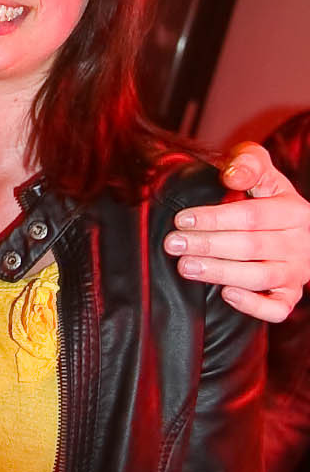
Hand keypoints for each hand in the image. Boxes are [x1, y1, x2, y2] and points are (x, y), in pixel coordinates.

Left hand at [163, 143, 309, 321]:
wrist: (292, 226)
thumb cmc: (266, 196)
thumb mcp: (263, 171)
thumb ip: (249, 162)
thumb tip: (232, 177)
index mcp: (294, 211)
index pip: (252, 216)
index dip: (214, 218)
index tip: (181, 220)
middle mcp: (300, 243)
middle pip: (251, 246)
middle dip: (207, 245)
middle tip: (174, 244)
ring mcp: (298, 272)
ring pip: (260, 277)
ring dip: (220, 272)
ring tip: (186, 266)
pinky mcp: (291, 295)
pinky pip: (278, 309)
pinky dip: (254, 305)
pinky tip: (226, 294)